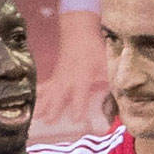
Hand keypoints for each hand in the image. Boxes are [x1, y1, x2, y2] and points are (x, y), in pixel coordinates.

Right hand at [36, 11, 108, 133]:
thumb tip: (121, 99)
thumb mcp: (107, 64)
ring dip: (41, 105)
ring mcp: (59, 78)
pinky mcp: (54, 77)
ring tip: (34, 116)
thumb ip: (112, 81)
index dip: (78, 106)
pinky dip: (38, 96)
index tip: (75, 120)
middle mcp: (68, 79)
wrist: (78, 32)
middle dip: (53, 109)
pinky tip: (31, 104)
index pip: (80, 94)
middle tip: (48, 122)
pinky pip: (44, 88)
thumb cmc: (94, 50)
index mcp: (82, 76)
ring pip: (49, 93)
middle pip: (59, 95)